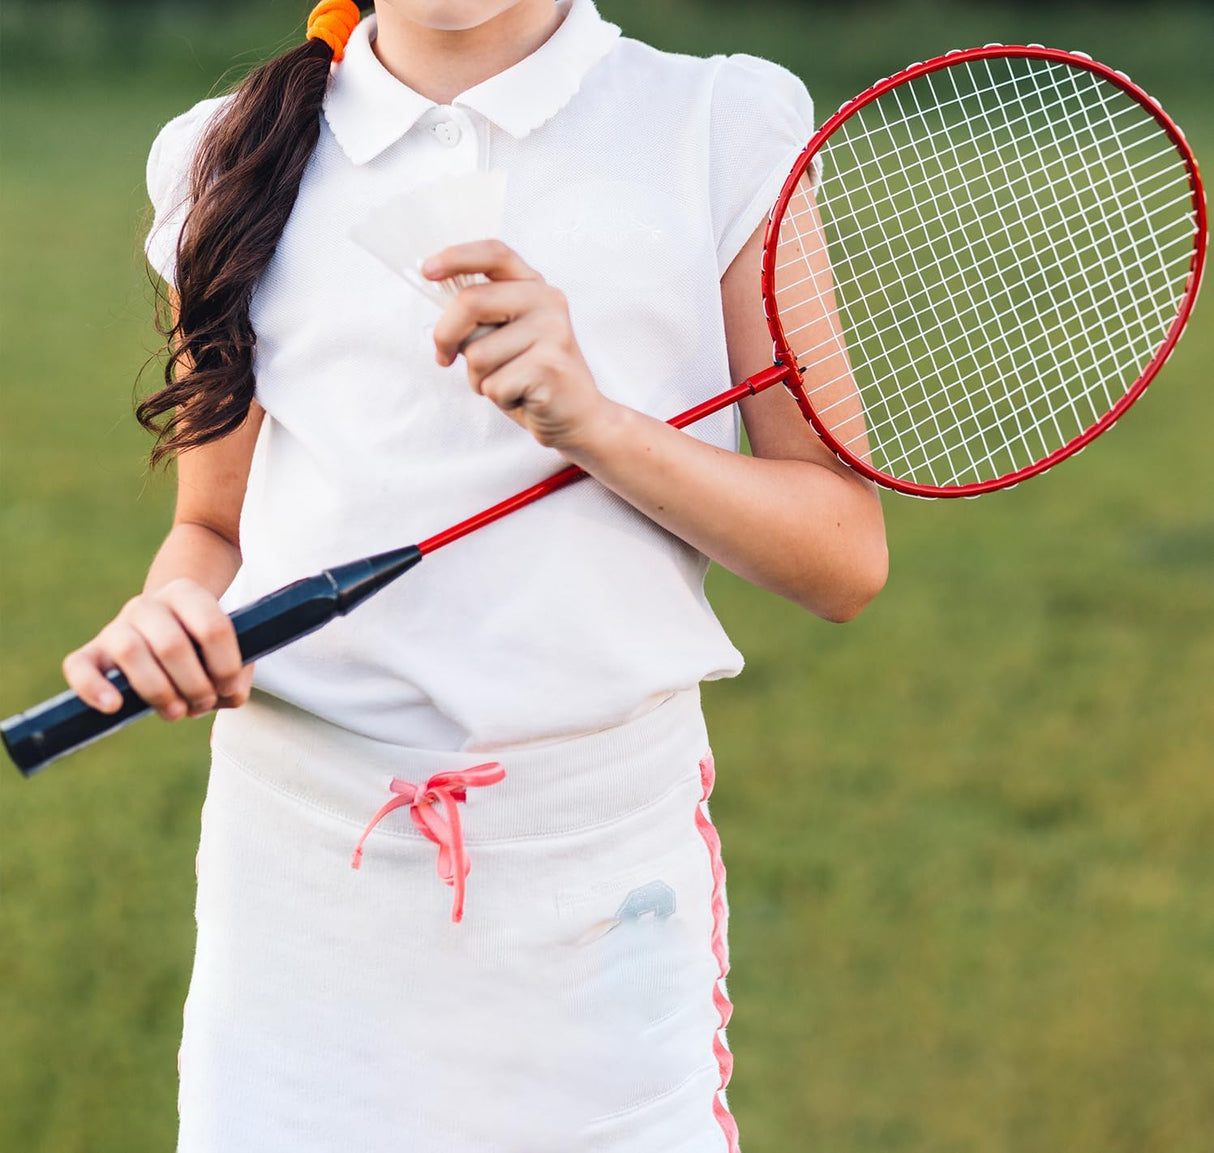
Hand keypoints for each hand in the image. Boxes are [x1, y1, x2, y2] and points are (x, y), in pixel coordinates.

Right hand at [62, 579, 253, 720]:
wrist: (163, 632)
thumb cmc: (200, 648)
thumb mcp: (226, 652)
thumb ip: (236, 673)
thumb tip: (228, 693)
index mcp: (187, 594)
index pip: (213, 627)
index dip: (225, 666)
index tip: (229, 687)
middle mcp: (148, 604)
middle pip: (172, 645)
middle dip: (194, 685)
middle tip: (203, 702)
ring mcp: (116, 626)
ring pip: (130, 652)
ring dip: (158, 691)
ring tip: (177, 711)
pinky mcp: (90, 652)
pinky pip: (79, 666)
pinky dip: (94, 688)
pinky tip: (115, 706)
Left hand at [426, 240, 613, 451]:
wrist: (578, 416)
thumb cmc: (533, 376)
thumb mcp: (505, 336)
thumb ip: (481, 316)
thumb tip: (441, 304)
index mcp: (534, 287)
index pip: (494, 254)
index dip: (457, 257)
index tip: (427, 271)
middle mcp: (547, 302)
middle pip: (471, 302)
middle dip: (445, 335)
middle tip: (444, 356)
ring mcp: (552, 333)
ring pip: (478, 354)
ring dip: (479, 378)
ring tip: (507, 382)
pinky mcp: (549, 367)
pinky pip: (494, 385)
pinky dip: (498, 398)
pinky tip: (522, 396)